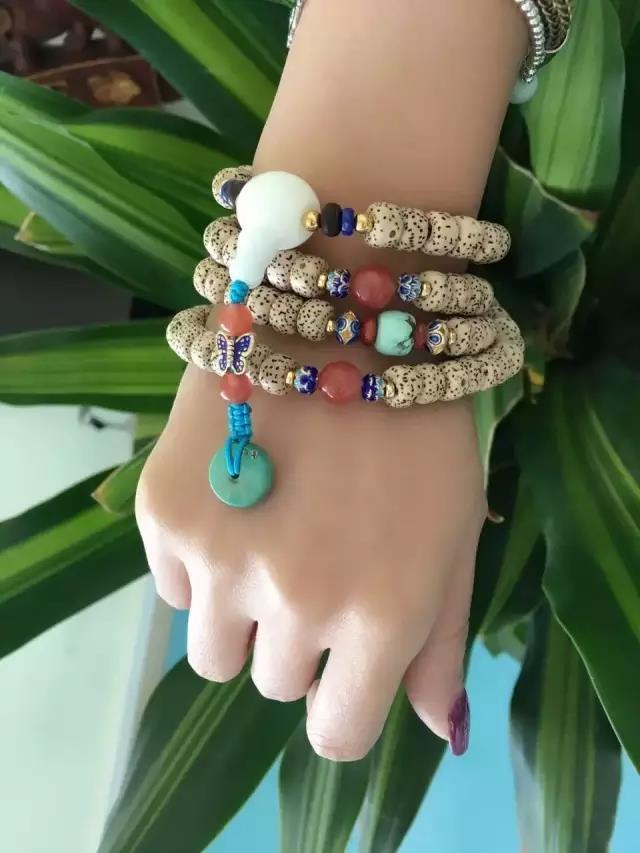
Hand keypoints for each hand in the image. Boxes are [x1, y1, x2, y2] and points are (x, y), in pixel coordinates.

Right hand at [136, 334, 486, 760]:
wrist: (344, 313)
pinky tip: (232, 498)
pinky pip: (169, 585)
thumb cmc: (421, 426)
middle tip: (312, 561)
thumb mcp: (454, 532)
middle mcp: (295, 601)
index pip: (337, 734)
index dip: (339, 708)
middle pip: (271, 683)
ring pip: (210, 650)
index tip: (339, 672)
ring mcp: (219, 557)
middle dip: (294, 640)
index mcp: (381, 614)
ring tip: (265, 537)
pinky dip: (198, 562)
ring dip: (237, 613)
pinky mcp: (163, 510)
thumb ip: (441, 640)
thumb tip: (427, 725)